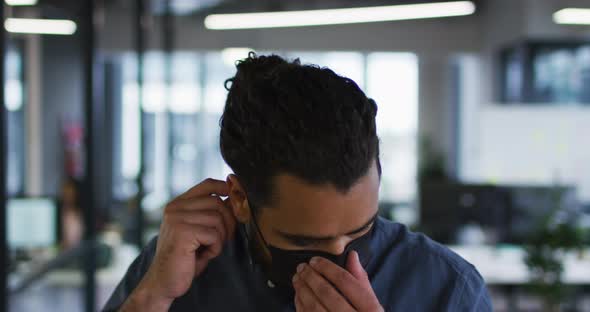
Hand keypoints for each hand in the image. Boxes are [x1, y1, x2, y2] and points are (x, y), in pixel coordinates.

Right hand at [127, 179, 235, 310]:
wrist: (164, 281)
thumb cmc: (184, 258)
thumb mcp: (199, 231)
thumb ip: (212, 214)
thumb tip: (234, 199)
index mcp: (178, 204)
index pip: (207, 184)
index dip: (226, 187)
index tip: (237, 195)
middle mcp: (175, 208)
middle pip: (217, 202)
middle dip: (228, 222)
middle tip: (222, 239)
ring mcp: (177, 218)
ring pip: (217, 219)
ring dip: (220, 238)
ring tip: (208, 249)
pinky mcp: (182, 232)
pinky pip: (214, 234)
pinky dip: (215, 248)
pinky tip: (203, 256)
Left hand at [292, 251, 383, 311]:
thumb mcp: (372, 304)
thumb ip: (361, 281)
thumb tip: (352, 255)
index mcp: (371, 310)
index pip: (346, 282)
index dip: (328, 268)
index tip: (315, 260)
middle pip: (327, 293)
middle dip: (311, 277)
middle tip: (301, 266)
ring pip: (314, 307)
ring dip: (302, 290)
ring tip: (297, 278)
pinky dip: (300, 305)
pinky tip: (298, 295)